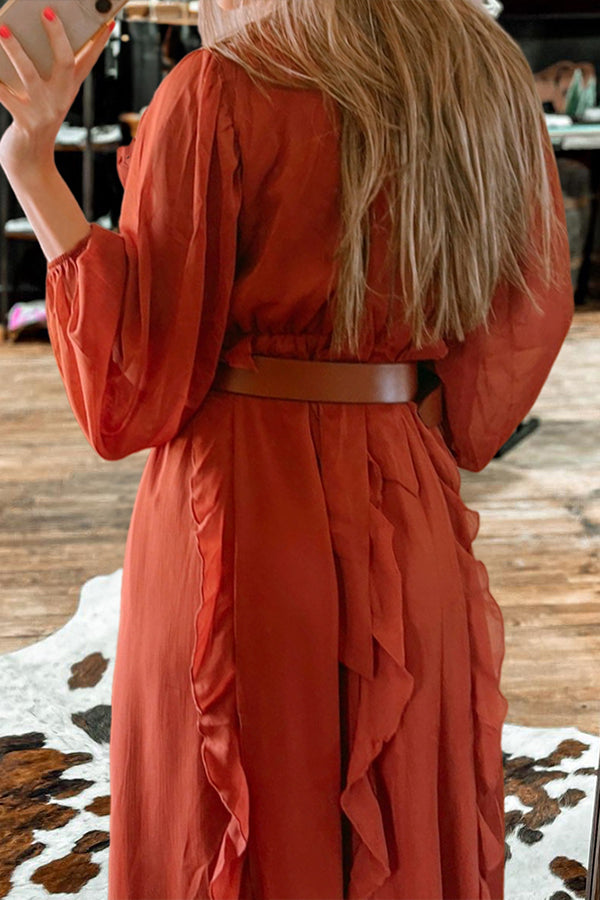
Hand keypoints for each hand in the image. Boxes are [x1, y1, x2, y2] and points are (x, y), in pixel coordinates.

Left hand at [0, 8, 113, 174]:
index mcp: (68, 91)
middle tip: (47, 10)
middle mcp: (60, 100)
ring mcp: (43, 111)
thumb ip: (42, 71)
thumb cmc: (34, 121)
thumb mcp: (46, 97)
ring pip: (30, 75)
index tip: (106, 22)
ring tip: (2, 28)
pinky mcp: (25, 122)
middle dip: (57, 36)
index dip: (98, 43)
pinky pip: (5, 95)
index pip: (87, 63)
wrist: (30, 162)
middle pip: (66, 63)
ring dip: (15, 50)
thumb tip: (23, 35)